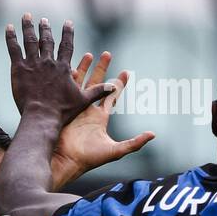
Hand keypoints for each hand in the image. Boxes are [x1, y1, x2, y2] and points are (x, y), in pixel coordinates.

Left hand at [6, 15, 110, 123]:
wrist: (42, 116)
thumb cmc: (63, 111)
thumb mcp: (83, 100)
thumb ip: (98, 91)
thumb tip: (115, 87)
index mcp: (63, 67)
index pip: (67, 46)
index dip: (68, 33)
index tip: (68, 23)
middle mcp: (48, 62)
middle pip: (47, 40)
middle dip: (45, 28)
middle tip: (43, 20)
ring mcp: (33, 64)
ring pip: (30, 40)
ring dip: (28, 27)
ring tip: (27, 16)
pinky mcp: (19, 68)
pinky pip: (14, 49)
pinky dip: (11, 37)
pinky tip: (9, 27)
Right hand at [51, 50, 154, 184]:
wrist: (66, 161)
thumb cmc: (90, 159)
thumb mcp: (116, 151)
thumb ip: (135, 143)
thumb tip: (153, 134)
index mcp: (100, 117)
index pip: (112, 96)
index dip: (119, 84)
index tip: (126, 72)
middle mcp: (88, 110)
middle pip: (96, 84)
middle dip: (101, 68)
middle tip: (106, 53)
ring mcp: (74, 107)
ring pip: (81, 83)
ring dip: (84, 68)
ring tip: (88, 54)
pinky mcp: (63, 108)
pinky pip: (66, 89)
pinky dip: (68, 78)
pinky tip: (68, 66)